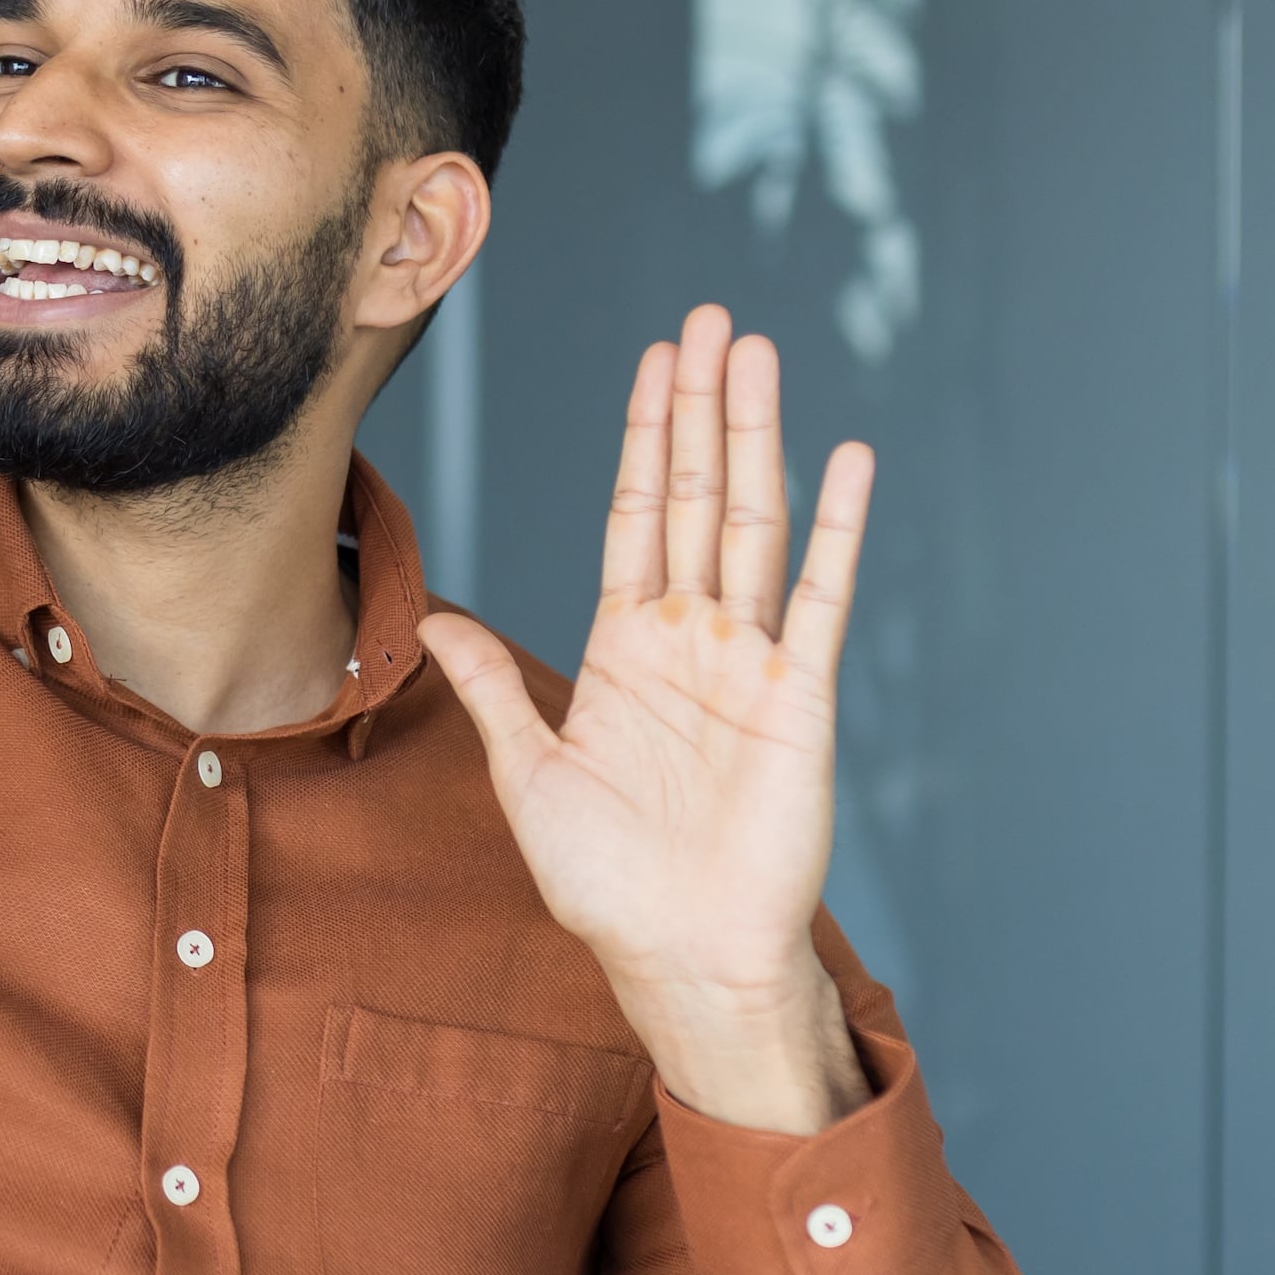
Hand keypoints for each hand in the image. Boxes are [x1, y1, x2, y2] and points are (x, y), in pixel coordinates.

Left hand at [418, 306, 872, 1134]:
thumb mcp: (527, 777)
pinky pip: (820, 598)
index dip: (642, 437)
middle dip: (699, 408)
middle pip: (693, 496)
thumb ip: (492, 690)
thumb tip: (429, 621)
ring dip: (755, 438)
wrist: (679, 955)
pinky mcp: (799, 697)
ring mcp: (748, 661)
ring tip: (759, 355)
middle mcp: (690, 639)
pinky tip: (845, 459)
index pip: (633, 515)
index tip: (654, 362)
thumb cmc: (607, 884)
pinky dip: (837, 529)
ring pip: (751, 524)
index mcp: (625, 647)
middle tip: (711, 319)